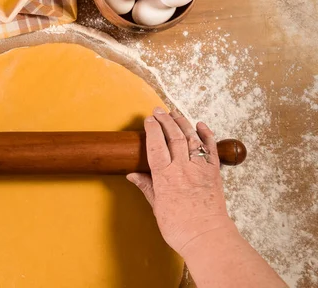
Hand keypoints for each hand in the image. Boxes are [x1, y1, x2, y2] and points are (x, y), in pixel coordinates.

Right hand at [127, 107, 234, 254]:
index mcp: (166, 177)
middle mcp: (183, 168)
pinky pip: (212, 149)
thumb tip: (133, 175)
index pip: (156, 145)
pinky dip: (207, 135)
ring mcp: (200, 169)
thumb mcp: (157, 207)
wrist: (207, 237)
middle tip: (158, 111)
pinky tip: (201, 125)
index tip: (148, 120)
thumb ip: (147, 187)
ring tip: (175, 113)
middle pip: (174, 136)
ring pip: (192, 138)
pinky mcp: (214, 173)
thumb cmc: (180, 227)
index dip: (152, 129)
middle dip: (165, 120)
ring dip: (183, 123)